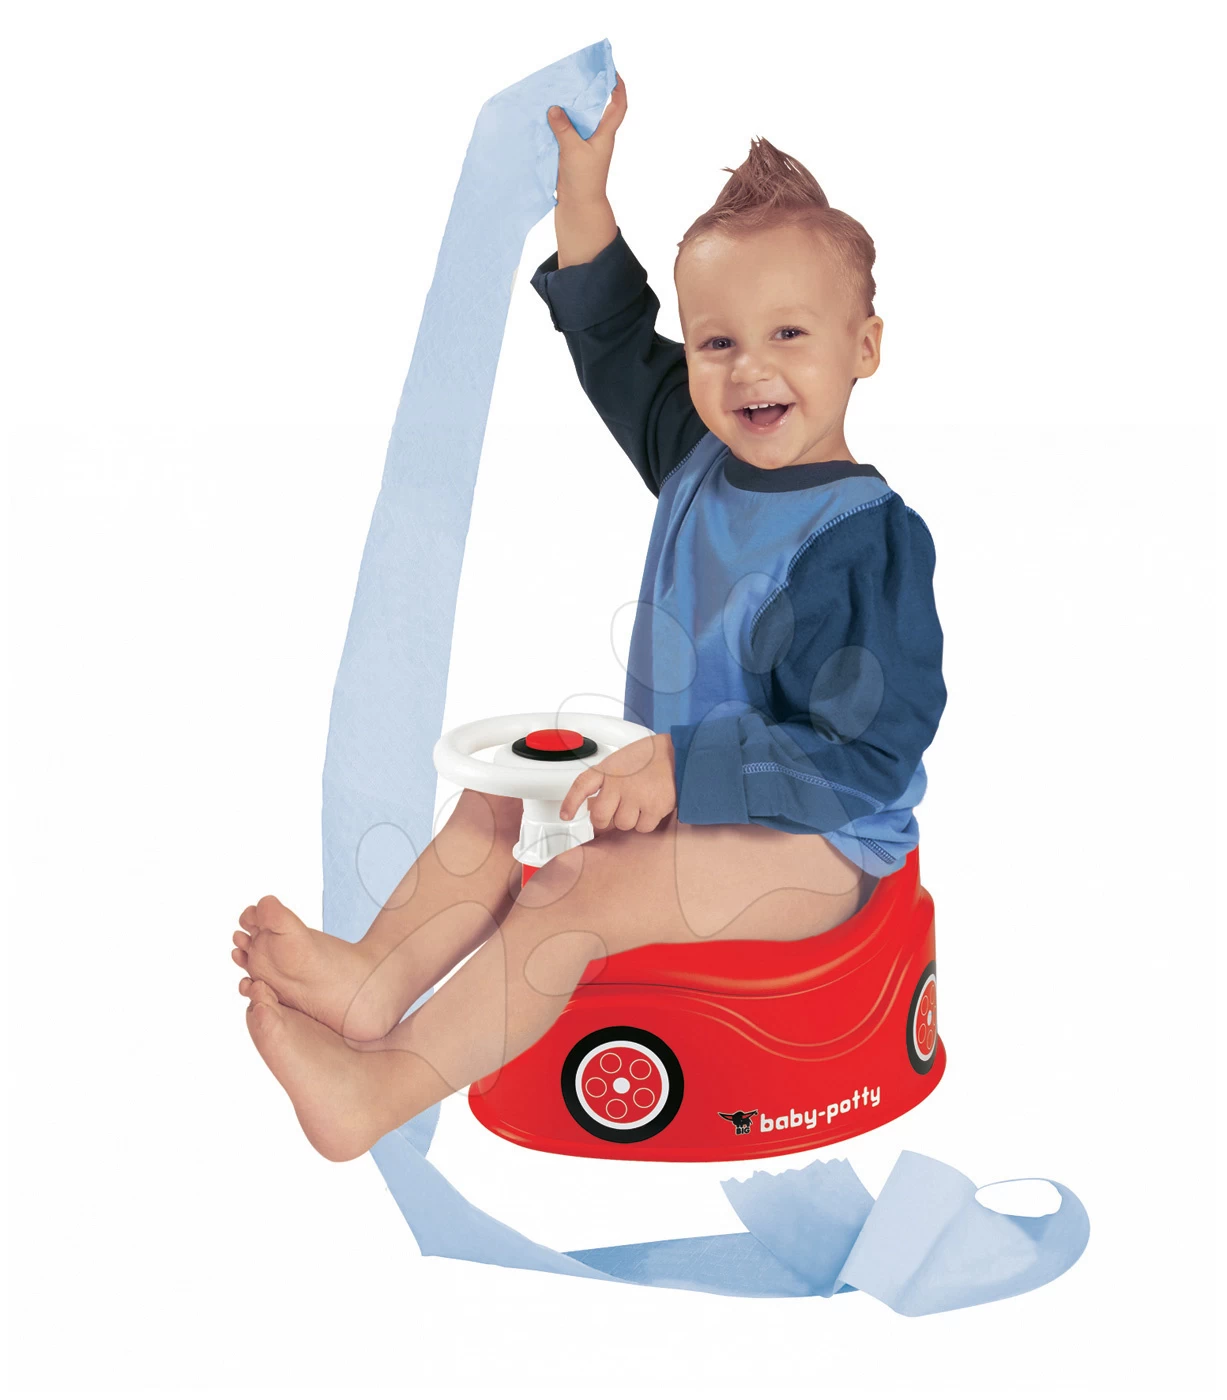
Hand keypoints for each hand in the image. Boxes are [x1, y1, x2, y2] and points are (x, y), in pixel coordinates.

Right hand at [547, 69, 626, 204]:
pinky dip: (560, 121)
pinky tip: (549, 114)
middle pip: (597, 107)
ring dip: (572, 106)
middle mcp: (597, 136)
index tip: (612, 72)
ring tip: (560, 90)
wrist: (579, 206)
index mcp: (605, 134)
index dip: (619, 88)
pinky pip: (567, 130)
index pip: (618, 106)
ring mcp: (585, 144)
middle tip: (578, 75)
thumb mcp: (573, 151)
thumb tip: (554, 108)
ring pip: (580, 118)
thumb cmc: (583, 180)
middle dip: (590, 90)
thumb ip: (563, 128)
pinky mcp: (573, 151)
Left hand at [559, 731, 676, 833]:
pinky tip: (651, 807)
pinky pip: (642, 828)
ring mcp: (636, 797)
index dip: (570, 803)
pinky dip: (646, 822)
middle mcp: (618, 783)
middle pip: (600, 818)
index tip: (565, 815)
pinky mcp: (654, 808)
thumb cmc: (650, 758)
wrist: (678, 754)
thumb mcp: (621, 762)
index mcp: (608, 769)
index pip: (581, 786)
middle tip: (615, 811)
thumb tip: (595, 806)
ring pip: (622, 825)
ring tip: (639, 803)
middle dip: (605, 820)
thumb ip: (606, 782)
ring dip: (629, 820)